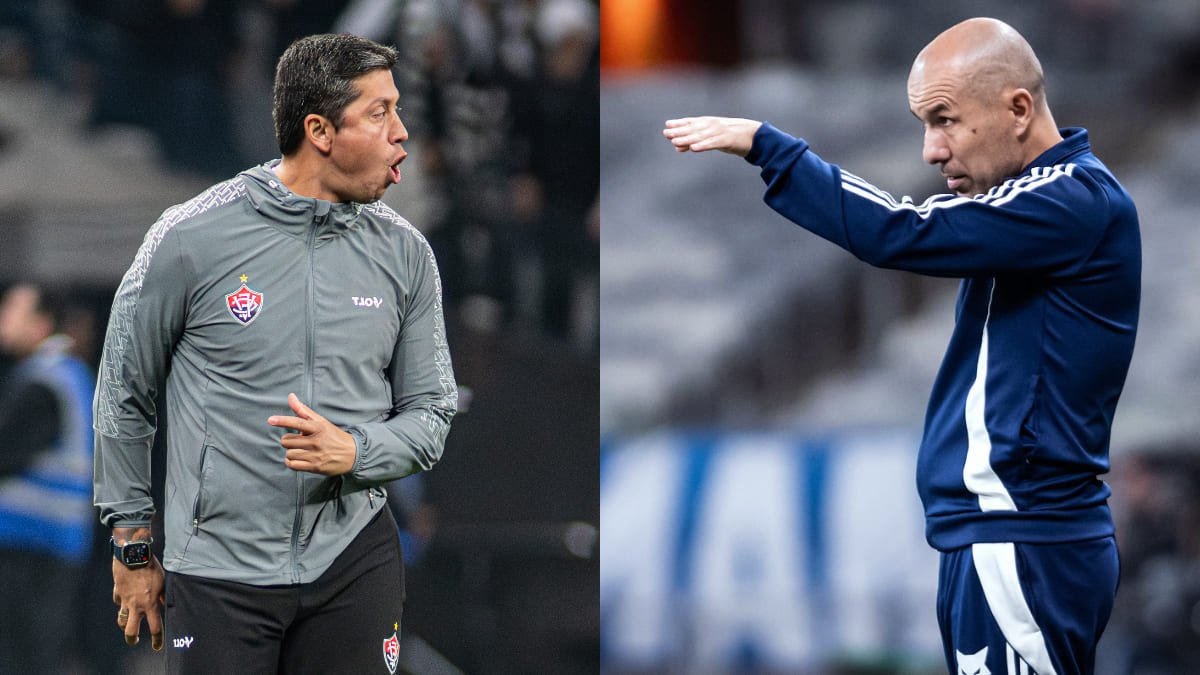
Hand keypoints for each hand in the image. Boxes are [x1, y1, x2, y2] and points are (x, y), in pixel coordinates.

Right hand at [112, 535, 164, 650]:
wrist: (133, 555)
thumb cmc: (151, 568)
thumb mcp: (163, 582)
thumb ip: (165, 596)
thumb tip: (167, 605)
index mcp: (150, 604)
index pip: (155, 627)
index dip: (157, 640)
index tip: (157, 647)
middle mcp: (136, 605)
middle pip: (130, 631)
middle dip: (132, 639)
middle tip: (135, 641)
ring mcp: (125, 600)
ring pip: (120, 619)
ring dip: (124, 623)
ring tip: (128, 622)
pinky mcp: (117, 592)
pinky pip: (118, 601)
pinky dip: (121, 601)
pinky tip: (125, 597)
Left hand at [268, 393, 356, 475]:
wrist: (353, 454)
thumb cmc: (333, 436)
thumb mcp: (321, 421)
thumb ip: (303, 410)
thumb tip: (290, 396)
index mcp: (318, 427)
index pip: (297, 422)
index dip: (283, 421)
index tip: (270, 420)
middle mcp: (317, 441)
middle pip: (287, 440)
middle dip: (289, 440)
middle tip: (299, 440)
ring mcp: (316, 455)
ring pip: (289, 453)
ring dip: (291, 452)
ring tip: (301, 450)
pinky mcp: (315, 467)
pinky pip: (292, 465)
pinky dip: (291, 462)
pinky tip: (298, 458)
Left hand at [663, 116, 762, 156]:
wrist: (754, 136)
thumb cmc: (731, 137)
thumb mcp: (712, 138)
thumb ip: (695, 141)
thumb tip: (676, 146)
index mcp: (709, 123)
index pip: (692, 122)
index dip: (679, 123)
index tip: (667, 125)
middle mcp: (713, 126)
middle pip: (693, 129)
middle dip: (679, 131)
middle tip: (667, 134)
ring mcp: (720, 132)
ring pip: (701, 136)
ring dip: (688, 139)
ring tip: (676, 142)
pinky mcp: (727, 141)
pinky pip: (713, 143)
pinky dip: (703, 146)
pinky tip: (694, 149)